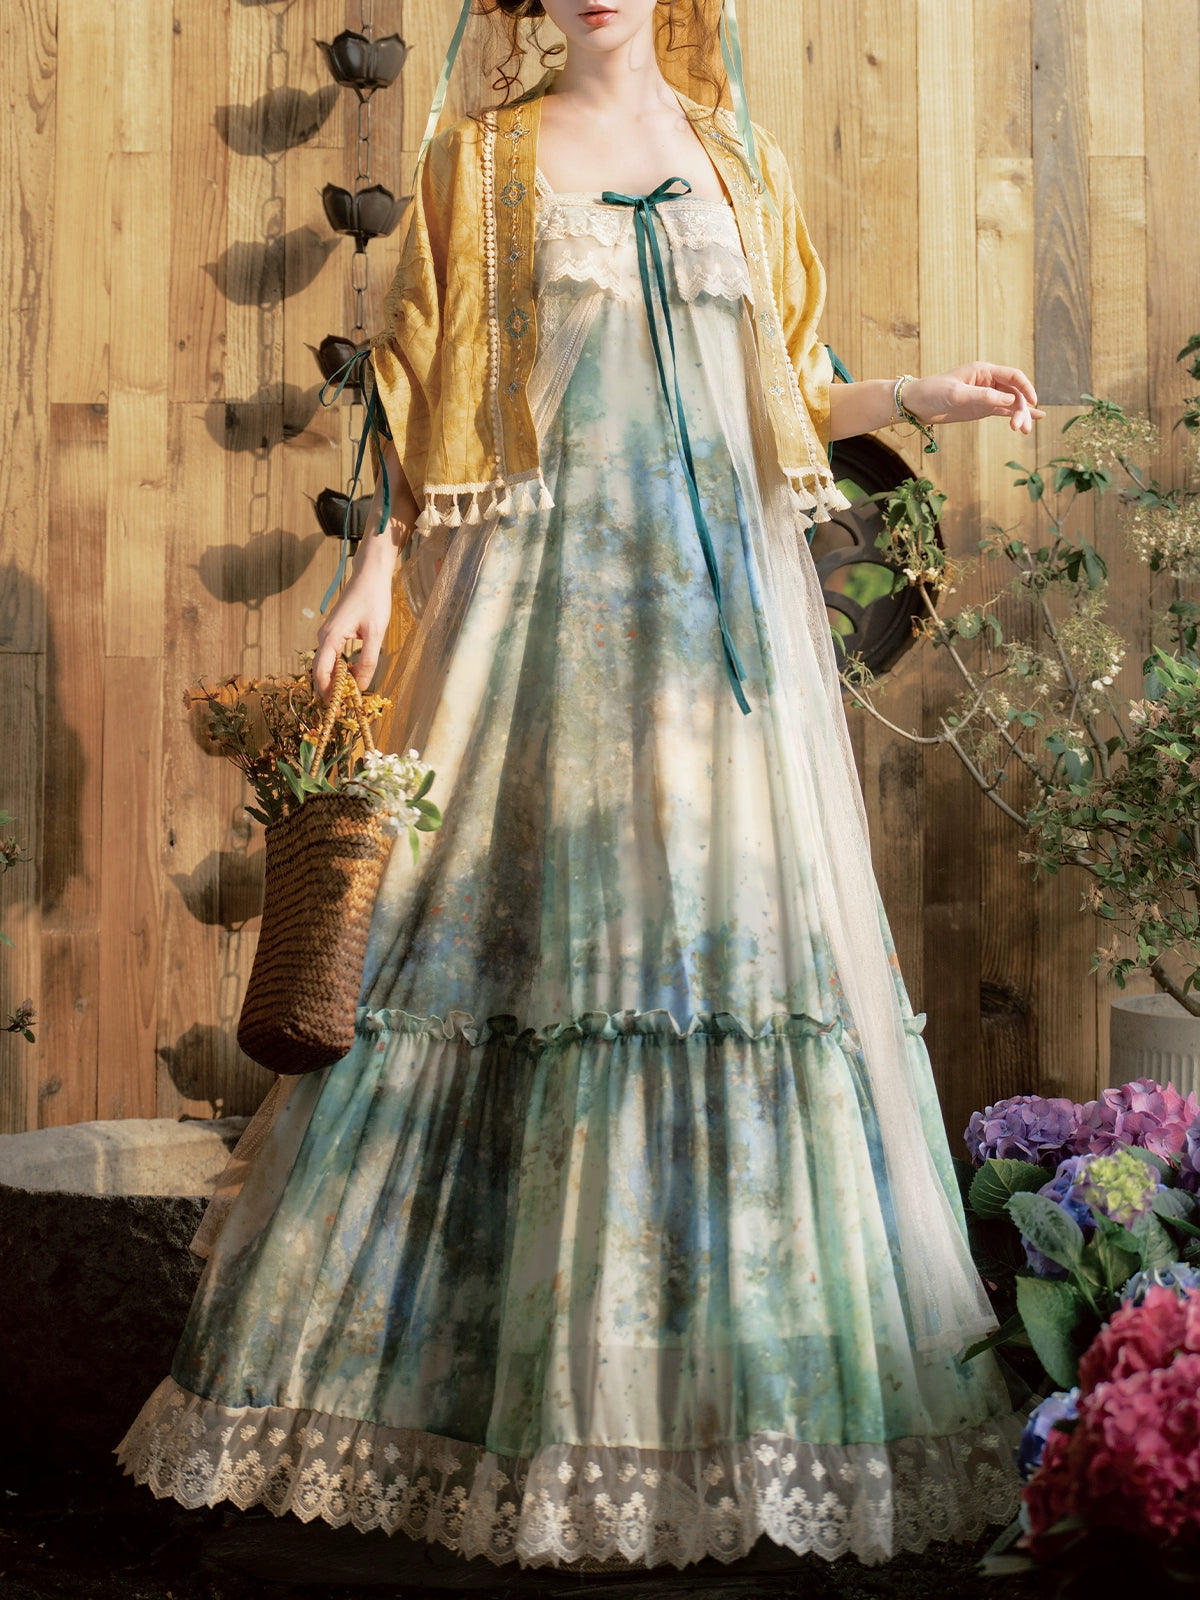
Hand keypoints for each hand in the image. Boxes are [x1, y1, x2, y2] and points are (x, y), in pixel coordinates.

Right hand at [312, 566, 393, 698]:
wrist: (370, 575)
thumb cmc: (374, 600)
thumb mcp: (376, 633)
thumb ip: (368, 660)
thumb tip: (361, 686)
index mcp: (331, 637)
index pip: (321, 671)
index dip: (326, 692)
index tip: (334, 709)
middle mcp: (324, 637)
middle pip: (320, 670)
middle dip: (328, 690)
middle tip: (340, 710)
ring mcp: (328, 634)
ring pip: (326, 664)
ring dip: (334, 681)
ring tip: (346, 698)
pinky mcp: (335, 632)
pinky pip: (332, 657)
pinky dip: (338, 670)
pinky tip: (350, 678)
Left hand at [904, 363, 1044, 434]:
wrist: (916, 404)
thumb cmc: (933, 392)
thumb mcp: (958, 394)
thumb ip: (984, 396)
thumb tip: (1010, 399)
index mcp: (984, 371)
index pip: (1013, 376)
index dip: (1026, 388)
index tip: (1034, 403)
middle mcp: (989, 381)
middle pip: (1014, 392)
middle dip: (1021, 409)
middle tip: (1020, 428)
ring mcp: (987, 395)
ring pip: (1011, 404)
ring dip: (1019, 416)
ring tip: (1023, 431)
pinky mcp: (982, 408)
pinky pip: (1003, 410)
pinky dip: (1015, 416)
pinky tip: (1028, 422)